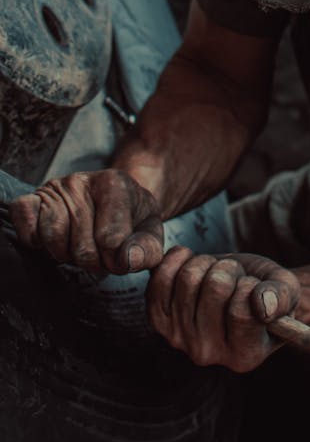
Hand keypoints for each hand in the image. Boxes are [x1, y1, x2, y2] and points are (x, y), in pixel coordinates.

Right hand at [9, 169, 162, 274]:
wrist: (110, 202)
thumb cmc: (131, 222)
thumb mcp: (150, 234)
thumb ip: (147, 251)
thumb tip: (127, 260)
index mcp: (116, 182)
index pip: (111, 239)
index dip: (116, 259)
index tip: (120, 253)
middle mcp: (82, 180)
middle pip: (83, 247)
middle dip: (93, 261)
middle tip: (100, 251)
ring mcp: (54, 187)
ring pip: (54, 239)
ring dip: (67, 254)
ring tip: (80, 244)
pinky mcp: (31, 199)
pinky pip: (26, 228)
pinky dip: (37, 243)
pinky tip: (56, 240)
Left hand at [146, 248, 301, 371]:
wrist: (239, 292)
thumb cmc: (267, 294)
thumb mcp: (287, 292)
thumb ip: (281, 298)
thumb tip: (265, 307)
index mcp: (245, 356)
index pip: (242, 311)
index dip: (251, 286)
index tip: (254, 288)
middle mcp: (209, 355)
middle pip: (215, 288)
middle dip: (231, 270)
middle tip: (236, 278)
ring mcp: (180, 339)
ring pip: (189, 277)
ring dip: (207, 264)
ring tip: (217, 275)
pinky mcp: (159, 321)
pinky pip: (159, 280)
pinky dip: (177, 260)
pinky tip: (191, 262)